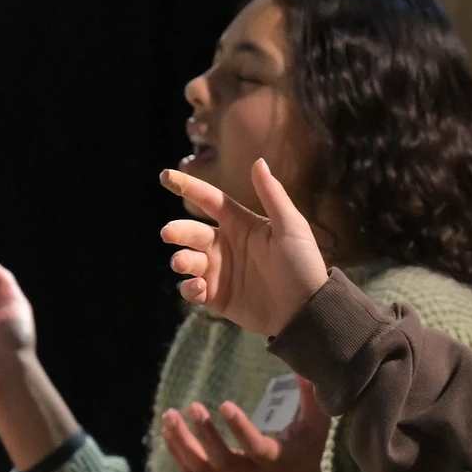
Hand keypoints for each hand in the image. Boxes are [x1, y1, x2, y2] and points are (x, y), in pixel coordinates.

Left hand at [159, 383, 331, 471]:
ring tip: (169, 415)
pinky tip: (167, 432)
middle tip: (193, 406)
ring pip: (199, 468)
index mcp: (273, 461)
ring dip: (181, 443)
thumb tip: (304, 368)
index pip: (254, 446)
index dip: (239, 426)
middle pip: (221, 459)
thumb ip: (313, 399)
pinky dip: (177, 454)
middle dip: (204, 433)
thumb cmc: (306, 458)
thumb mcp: (316, 429)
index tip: (224, 403)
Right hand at [161, 158, 328, 335]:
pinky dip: (189, 289)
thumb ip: (272, 195)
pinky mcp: (217, 297)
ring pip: (188, 261)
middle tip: (168, 233)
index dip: (188, 187)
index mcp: (241, 224)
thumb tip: (258, 160)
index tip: (165, 176)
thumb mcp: (291, 227)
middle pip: (192, 232)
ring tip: (182, 262)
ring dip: (181, 260)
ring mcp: (220, 272)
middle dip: (178, 231)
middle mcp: (226, 245)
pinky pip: (192, 290)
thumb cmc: (303, 264)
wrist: (306, 310)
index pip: (210, 200)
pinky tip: (199, 288)